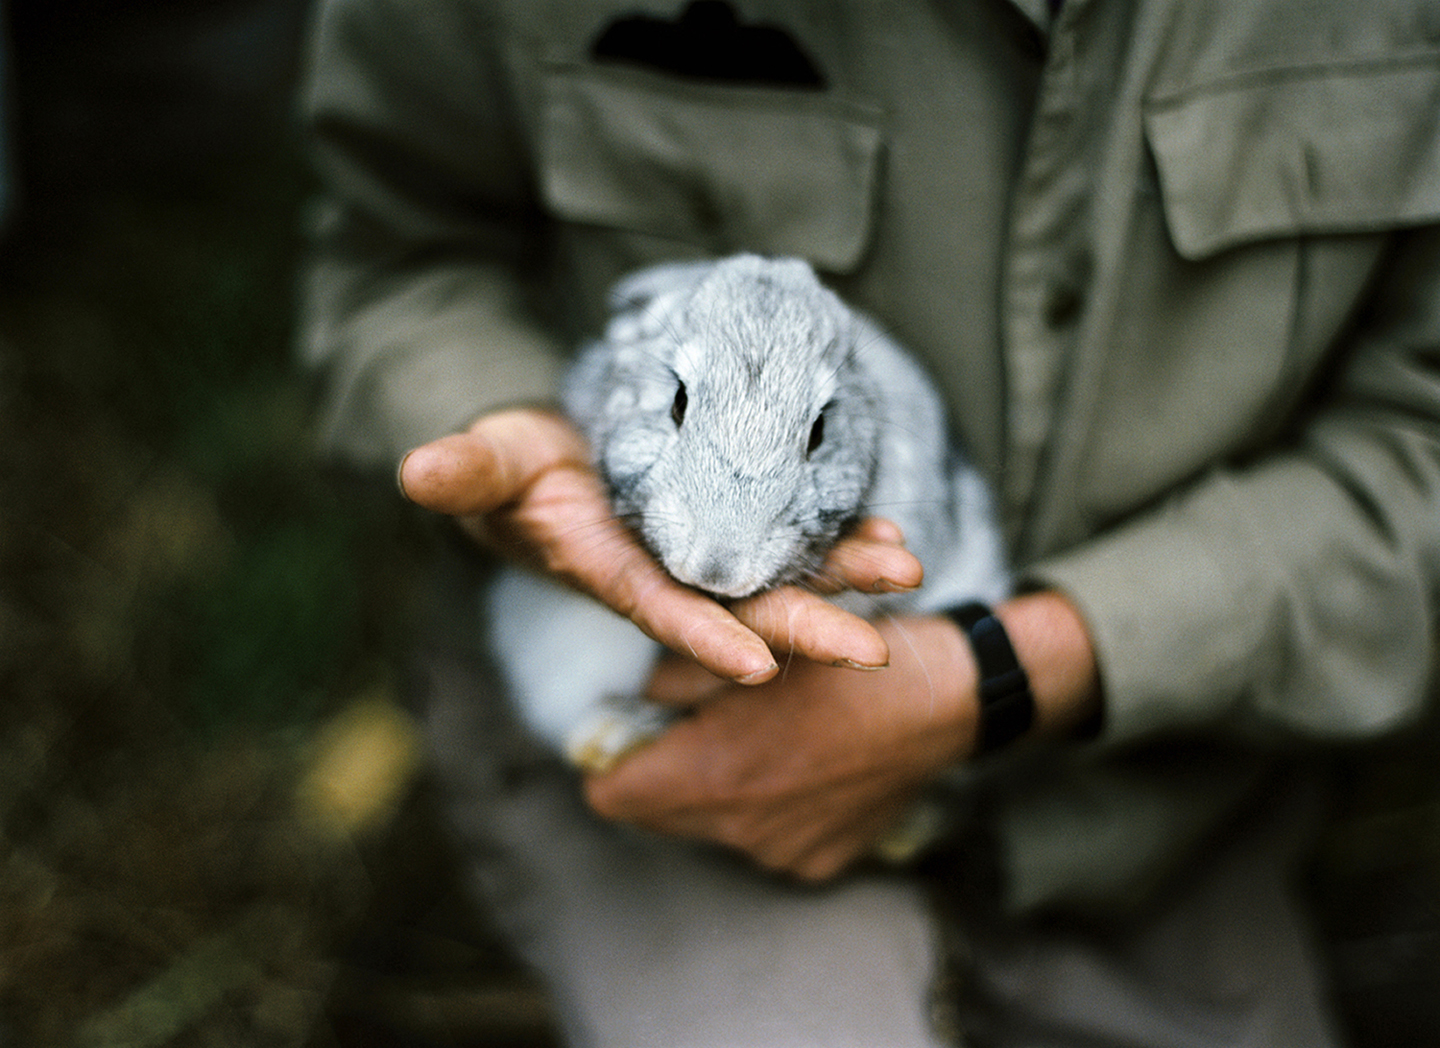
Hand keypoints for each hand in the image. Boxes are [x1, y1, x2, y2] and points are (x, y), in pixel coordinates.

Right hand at [397, 407, 925, 682]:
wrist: (556, 466)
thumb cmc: (517, 467)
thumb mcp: (491, 461)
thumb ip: (467, 471)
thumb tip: (416, 469)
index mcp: (609, 568)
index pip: (658, 608)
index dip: (704, 636)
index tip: (759, 666)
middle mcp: (669, 572)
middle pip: (742, 607)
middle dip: (807, 628)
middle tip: (874, 652)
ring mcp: (709, 549)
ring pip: (785, 572)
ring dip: (844, 576)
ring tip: (907, 571)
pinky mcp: (738, 519)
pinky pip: (799, 534)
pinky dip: (844, 536)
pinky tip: (893, 536)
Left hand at [585, 593, 1102, 881]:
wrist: (945, 701)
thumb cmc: (850, 660)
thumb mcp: (755, 641)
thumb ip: (677, 674)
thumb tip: (638, 699)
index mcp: (714, 772)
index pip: (612, 795)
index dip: (613, 760)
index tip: (633, 732)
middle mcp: (741, 829)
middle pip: (658, 815)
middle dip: (663, 772)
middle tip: (696, 725)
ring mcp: (781, 853)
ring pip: (710, 827)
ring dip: (718, 788)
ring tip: (760, 737)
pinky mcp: (817, 863)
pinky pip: (762, 838)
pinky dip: (768, 806)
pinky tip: (804, 763)